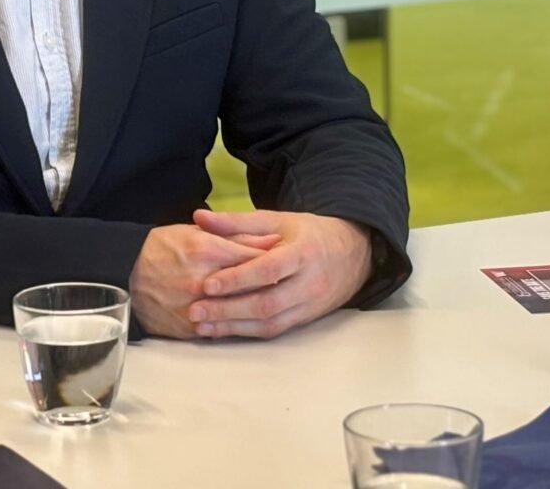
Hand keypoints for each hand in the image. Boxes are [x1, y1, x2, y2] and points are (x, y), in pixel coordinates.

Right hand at [128, 225, 279, 338]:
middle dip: (273, 287)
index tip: (290, 262)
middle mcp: (202, 280)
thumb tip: (273, 241)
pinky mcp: (188, 327)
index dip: (274, 261)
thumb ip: (235, 236)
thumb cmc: (163, 247)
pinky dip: (237, 326)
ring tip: (276, 305)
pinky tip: (250, 321)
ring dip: (259, 310)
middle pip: (250, 288)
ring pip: (239, 313)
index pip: (253, 258)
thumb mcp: (197, 232)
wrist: (127, 273)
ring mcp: (195, 307)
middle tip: (292, 285)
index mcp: (205, 250)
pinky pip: (222, 330)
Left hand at [185, 209, 373, 338]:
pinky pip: (275, 331)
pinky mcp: (306, 319)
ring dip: (234, 327)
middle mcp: (309, 282)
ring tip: (202, 326)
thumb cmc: (308, 234)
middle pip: (268, 303)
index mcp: (303, 253)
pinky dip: (246, 332)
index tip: (209, 284)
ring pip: (270, 323)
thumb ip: (237, 221)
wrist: (353, 254)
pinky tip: (222, 331)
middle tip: (196, 310)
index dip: (238, 278)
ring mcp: (309, 305)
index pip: (269, 269)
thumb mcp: (277, 221)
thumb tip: (200, 216)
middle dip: (229, 310)